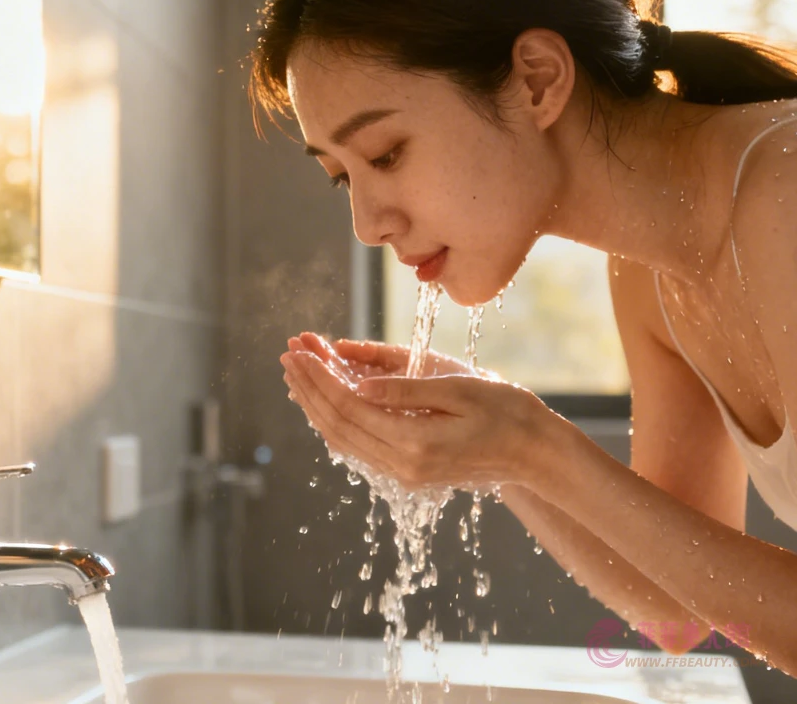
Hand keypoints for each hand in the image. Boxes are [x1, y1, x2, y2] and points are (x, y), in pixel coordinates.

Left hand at [280, 333, 554, 490]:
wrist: (537, 454)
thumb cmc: (506, 412)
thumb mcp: (458, 389)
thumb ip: (405, 390)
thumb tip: (357, 386)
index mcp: (414, 443)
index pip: (348, 408)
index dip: (319, 378)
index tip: (299, 350)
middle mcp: (402, 466)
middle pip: (337, 426)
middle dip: (308, 388)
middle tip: (287, 355)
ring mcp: (404, 474)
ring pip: (343, 439)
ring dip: (316, 405)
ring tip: (295, 374)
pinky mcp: (408, 472)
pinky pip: (359, 447)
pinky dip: (336, 421)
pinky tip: (323, 401)